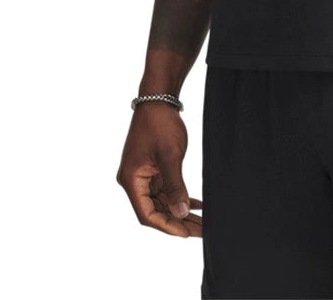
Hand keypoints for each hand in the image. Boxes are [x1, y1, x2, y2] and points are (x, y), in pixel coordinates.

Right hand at [117, 102, 202, 237]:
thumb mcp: (170, 156)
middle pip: (155, 211)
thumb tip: (181, 213)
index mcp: (131, 180)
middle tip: (201, 231)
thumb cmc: (160, 124)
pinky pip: (165, 190)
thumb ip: (175, 186)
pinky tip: (196, 205)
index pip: (147, 214)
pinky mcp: (152, 169)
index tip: (186, 234)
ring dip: (180, 211)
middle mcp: (133, 181)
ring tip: (202, 222)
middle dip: (178, 221)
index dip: (167, 226)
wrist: (158, 99)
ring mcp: (143, 175)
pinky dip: (180, 197)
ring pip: (162, 202)